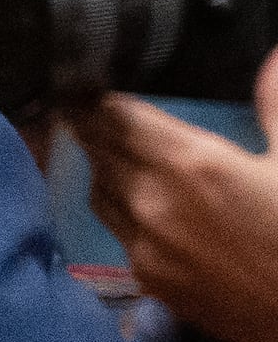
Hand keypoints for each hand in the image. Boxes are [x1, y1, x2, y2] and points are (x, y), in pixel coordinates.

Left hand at [68, 79, 277, 341]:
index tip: (83, 84)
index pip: (114, 118)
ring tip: (115, 153)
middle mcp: (152, 203)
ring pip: (99, 193)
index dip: (94, 98)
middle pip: (99, 152)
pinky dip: (122, 211)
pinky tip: (144, 207)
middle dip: (96, 129)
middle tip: (90, 110)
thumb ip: (276, 106)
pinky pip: (118, 234)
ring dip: (104, 169)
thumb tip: (271, 59)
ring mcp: (144, 247)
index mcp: (190, 164)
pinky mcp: (149, 282)